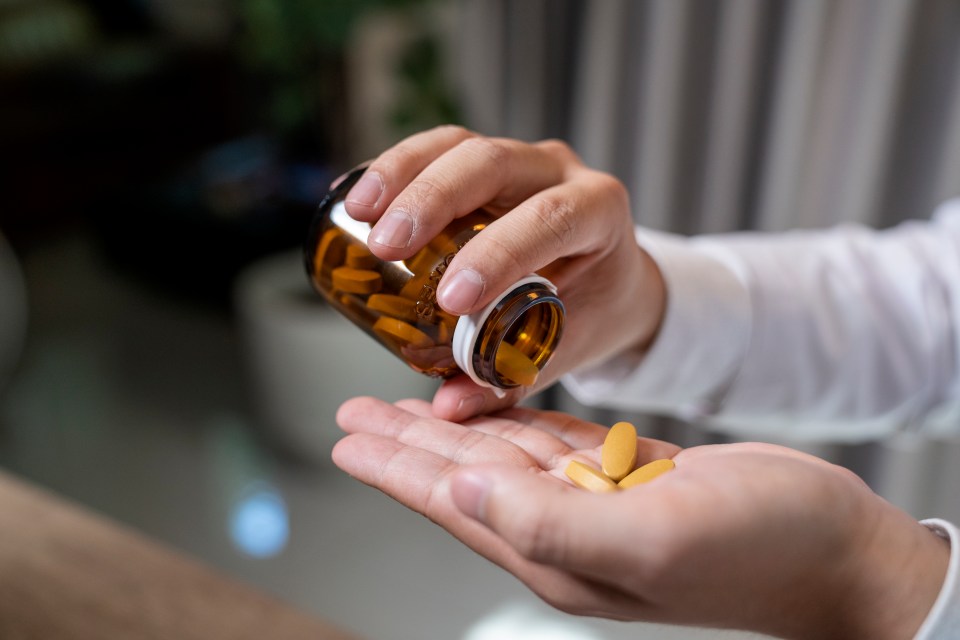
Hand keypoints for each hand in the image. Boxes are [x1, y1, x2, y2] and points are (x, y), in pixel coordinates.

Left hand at [333, 398, 948, 638]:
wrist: (833, 548)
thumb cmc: (759, 549)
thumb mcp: (649, 541)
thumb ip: (546, 524)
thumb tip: (458, 496)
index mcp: (555, 551)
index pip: (449, 502)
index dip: (393, 467)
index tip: (346, 438)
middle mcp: (562, 529)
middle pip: (459, 476)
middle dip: (403, 442)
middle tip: (354, 414)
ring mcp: (593, 502)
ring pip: (496, 457)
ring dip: (446, 430)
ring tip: (403, 407)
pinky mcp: (624, 477)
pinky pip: (545, 444)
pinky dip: (508, 422)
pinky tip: (486, 409)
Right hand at [340, 126, 664, 419]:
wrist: (612, 279)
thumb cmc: (596, 310)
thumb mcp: (570, 345)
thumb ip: (516, 377)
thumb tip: (450, 407)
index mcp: (598, 212)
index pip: (550, 219)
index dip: (498, 253)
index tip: (452, 298)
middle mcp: (561, 172)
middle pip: (494, 162)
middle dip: (435, 200)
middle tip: (386, 246)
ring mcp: (521, 160)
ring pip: (459, 144)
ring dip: (402, 173)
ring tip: (360, 213)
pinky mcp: (483, 161)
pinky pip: (437, 149)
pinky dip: (395, 168)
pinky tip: (359, 200)